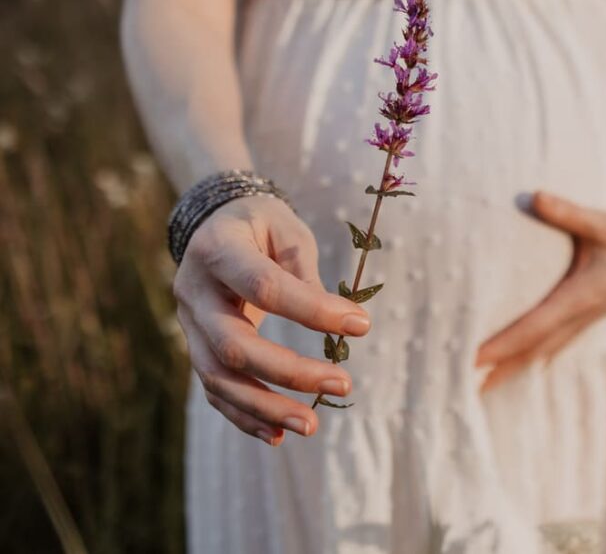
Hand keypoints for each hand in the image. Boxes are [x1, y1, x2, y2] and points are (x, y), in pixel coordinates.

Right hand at [172, 196, 370, 445]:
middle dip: (289, 372)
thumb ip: (305, 272)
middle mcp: (193, 292)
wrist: (213, 225)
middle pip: (233, 344)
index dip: (312, 310)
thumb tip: (343, 320)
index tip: (361, 324)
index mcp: (217, 250)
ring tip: (309, 425)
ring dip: (265, 407)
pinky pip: (214, 390)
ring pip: (218, 378)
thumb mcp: (287, 231)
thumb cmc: (261, 226)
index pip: (264, 287)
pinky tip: (278, 435)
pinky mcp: (196, 348)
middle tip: (342, 384)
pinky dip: (245, 416)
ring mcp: (188, 325)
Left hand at [474, 190, 605, 391]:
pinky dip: (533, 355)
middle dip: (499, 371)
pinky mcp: (591, 313)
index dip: (502, 345)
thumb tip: (534, 196)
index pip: (533, 327)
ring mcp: (588, 318)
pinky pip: (556, 343)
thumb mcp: (604, 222)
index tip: (474, 360)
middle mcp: (583, 314)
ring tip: (484, 386)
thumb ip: (567, 212)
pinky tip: (521, 363)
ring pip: (544, 351)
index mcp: (582, 296)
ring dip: (514, 368)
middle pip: (533, 351)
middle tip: (465, 390)